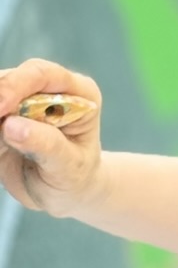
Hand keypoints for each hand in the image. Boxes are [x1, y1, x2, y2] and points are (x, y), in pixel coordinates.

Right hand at [0, 59, 104, 218]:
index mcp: (78, 92)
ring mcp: (22, 99)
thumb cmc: (74, 177)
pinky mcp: (2, 114)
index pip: (42, 75)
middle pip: (10, 79)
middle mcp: (48, 89)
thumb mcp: (68, 166)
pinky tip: (1, 150)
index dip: (16, 86)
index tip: (0, 108)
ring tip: (2, 147)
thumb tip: (11, 125)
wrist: (62, 192)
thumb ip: (46, 144)